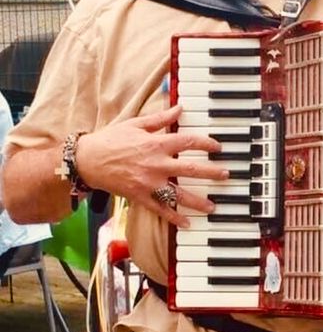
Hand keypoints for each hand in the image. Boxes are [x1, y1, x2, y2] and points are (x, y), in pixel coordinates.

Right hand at [75, 104, 228, 226]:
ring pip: (178, 194)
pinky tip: (187, 223)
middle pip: (190, 170)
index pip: (188, 142)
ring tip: (213, 206)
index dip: (206, 143)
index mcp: (156, 144)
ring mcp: (148, 183)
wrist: (87, 160)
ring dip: (198, 201)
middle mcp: (155, 164)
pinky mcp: (139, 196)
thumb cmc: (110, 140)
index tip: (218, 147)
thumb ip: (160, 119)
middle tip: (225, 175)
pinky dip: (174, 218)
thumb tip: (179, 107)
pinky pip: (160, 210)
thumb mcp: (135, 124)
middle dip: (211, 173)